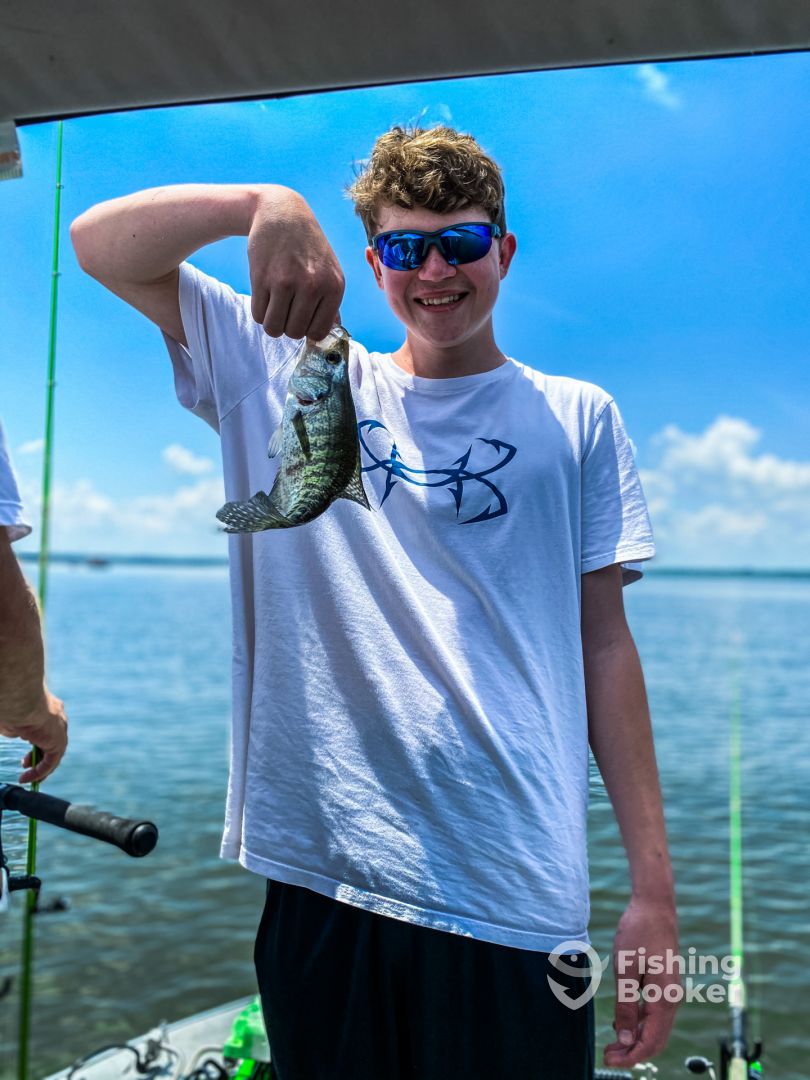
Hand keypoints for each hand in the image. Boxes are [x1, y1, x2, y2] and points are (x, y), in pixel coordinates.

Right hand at [0, 690, 67, 783]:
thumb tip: (16, 733)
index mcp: (48, 707)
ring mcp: (60, 729)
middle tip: (25, 763)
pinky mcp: (58, 741)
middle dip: (38, 754)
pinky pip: (51, 761)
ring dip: (40, 767)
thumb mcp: (13, 717)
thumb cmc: (12, 704)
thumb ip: (17, 727)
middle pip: (51, 740)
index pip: (47, 727)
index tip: (25, 746)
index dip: (35, 739)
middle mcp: (58, 717)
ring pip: (53, 753)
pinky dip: (40, 772)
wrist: (21, 698)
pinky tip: (27, 778)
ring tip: (26, 777)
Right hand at [248, 188, 344, 341]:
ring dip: (272, 321)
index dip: (307, 329)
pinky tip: (265, 295)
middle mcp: (312, 285)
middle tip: (287, 307)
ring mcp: (286, 281)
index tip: (303, 315)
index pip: (318, 332)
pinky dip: (260, 310)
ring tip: (275, 304)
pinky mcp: (262, 278)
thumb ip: (330, 305)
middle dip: (288, 325)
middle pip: (294, 333)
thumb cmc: (308, 247)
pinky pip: (258, 315)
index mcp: (334, 286)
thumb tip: (321, 339)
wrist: (281, 213)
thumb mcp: (329, 271)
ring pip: (274, 328)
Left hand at [604, 895, 679, 1068]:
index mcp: (665, 999)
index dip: (631, 1056)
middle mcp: (672, 1000)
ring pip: (655, 1028)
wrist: (655, 906)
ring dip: (635, 1040)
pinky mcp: (665, 984)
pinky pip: (654, 1013)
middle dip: (633, 1053)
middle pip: (656, 1039)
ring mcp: (670, 992)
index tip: (609, 1061)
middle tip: (607, 1056)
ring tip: (611, 1045)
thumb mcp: (626, 970)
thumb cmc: (638, 933)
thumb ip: (627, 1006)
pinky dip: (639, 1024)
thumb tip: (626, 1040)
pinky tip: (621, 1024)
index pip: (651, 1041)